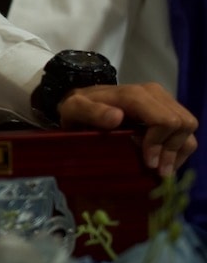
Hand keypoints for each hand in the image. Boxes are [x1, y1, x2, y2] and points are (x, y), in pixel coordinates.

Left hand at [57, 82, 197, 175]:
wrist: (83, 103)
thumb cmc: (78, 109)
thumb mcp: (74, 110)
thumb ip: (91, 113)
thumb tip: (117, 117)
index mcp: (134, 94)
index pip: (165, 120)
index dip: (159, 145)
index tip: (148, 163)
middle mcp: (153, 93)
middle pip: (182, 124)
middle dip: (171, 150)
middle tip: (155, 169)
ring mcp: (162, 100)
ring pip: (188, 127)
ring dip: (178, 151)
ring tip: (160, 168)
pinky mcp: (166, 109)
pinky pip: (186, 130)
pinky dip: (179, 147)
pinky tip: (162, 159)